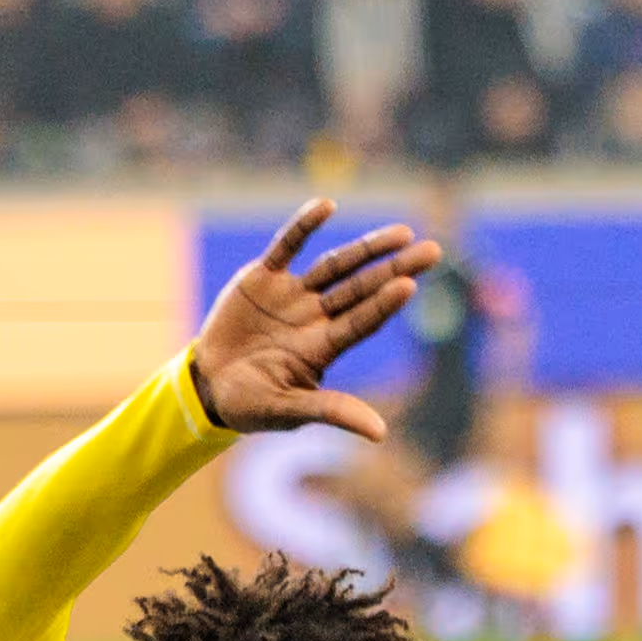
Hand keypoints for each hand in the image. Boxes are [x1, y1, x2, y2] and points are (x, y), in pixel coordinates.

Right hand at [186, 200, 437, 438]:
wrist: (207, 387)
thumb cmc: (252, 406)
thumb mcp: (290, 411)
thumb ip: (332, 412)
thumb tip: (381, 434)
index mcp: (324, 347)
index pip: (363, 321)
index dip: (385, 304)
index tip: (411, 286)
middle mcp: (316, 316)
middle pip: (362, 288)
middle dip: (396, 269)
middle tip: (434, 252)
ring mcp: (293, 295)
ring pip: (336, 265)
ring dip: (368, 248)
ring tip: (402, 233)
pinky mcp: (264, 278)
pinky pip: (287, 246)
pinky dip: (304, 226)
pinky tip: (326, 207)